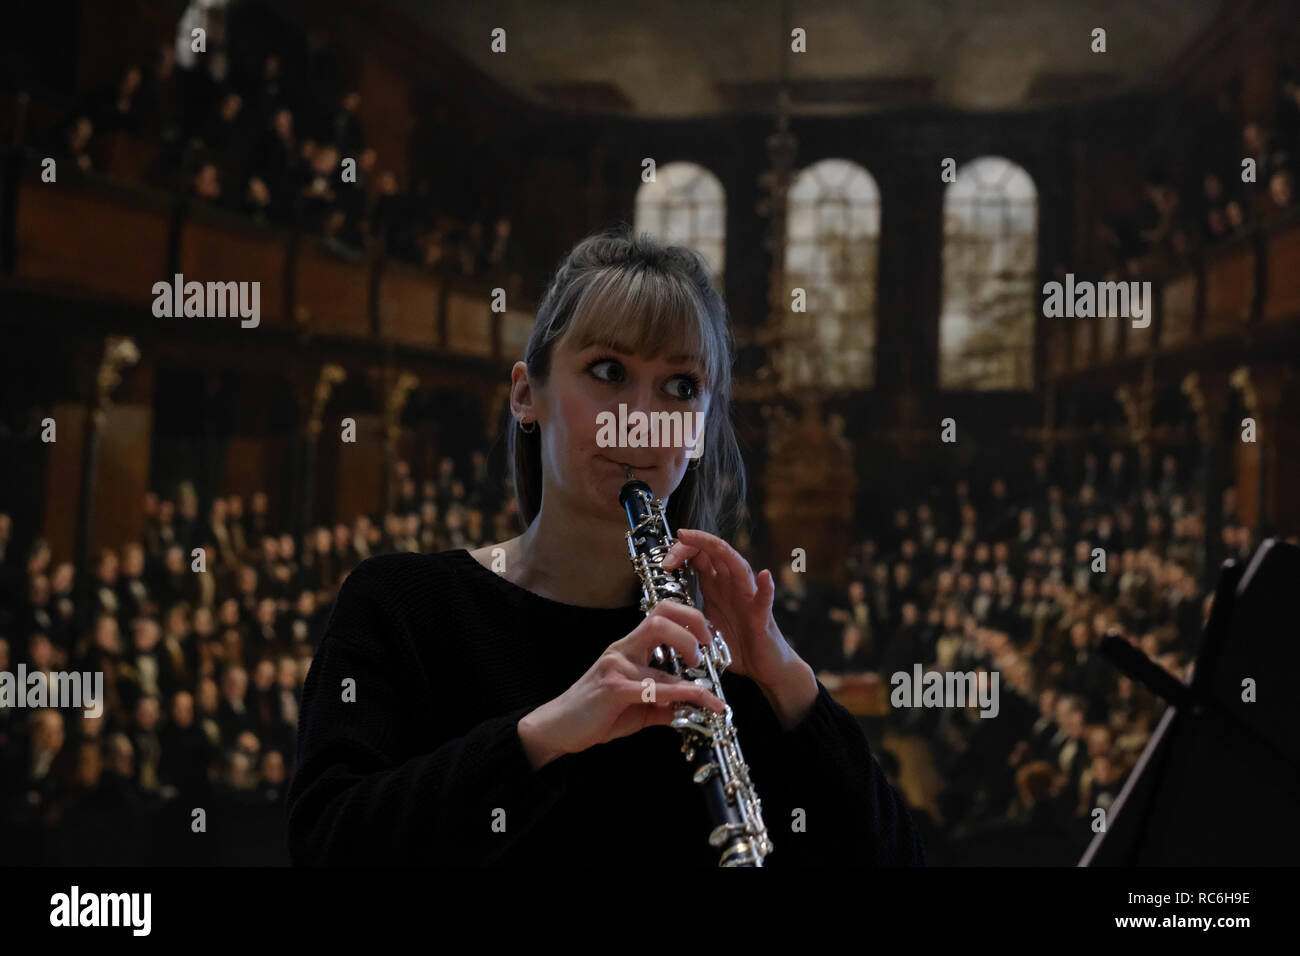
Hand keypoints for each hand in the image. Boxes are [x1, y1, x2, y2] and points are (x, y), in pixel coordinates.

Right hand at [517, 601, 724, 769]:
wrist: (558, 728)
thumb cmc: (596, 713)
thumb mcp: (637, 707)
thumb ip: (664, 705)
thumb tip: (694, 710)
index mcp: (628, 648)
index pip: (661, 614)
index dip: (689, 618)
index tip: (709, 638)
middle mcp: (622, 649)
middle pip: (660, 617)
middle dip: (692, 627)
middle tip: (706, 651)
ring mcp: (616, 667)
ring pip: (658, 650)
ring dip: (690, 667)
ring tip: (707, 691)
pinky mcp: (613, 689)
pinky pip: (652, 687)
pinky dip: (679, 694)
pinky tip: (695, 702)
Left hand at [659, 528, 799, 689]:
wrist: (760, 666)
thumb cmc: (735, 644)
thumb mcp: (702, 623)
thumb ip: (687, 608)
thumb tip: (660, 605)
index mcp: (717, 586)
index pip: (700, 555)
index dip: (682, 551)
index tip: (666, 562)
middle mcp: (733, 586)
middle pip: (717, 552)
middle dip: (696, 543)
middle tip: (678, 543)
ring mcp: (748, 599)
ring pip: (740, 567)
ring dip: (724, 553)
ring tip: (710, 544)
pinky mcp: (761, 618)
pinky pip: (765, 600)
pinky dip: (766, 588)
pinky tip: (764, 576)